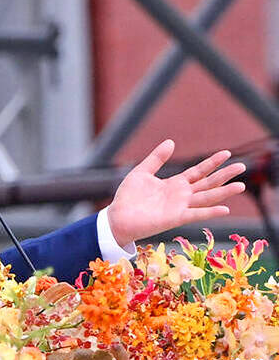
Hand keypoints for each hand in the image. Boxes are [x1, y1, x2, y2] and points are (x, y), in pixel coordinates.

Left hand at [107, 139, 245, 246]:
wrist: (118, 216)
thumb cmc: (129, 197)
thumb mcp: (142, 172)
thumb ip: (157, 158)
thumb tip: (171, 141)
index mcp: (174, 184)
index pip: (198, 172)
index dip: (212, 162)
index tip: (227, 153)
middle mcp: (181, 195)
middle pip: (208, 183)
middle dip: (224, 175)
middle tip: (242, 166)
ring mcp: (180, 207)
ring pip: (207, 197)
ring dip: (224, 192)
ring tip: (241, 185)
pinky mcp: (176, 218)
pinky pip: (196, 214)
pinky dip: (210, 212)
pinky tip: (225, 208)